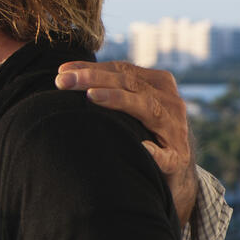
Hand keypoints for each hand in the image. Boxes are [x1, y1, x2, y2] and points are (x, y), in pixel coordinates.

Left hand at [56, 60, 196, 225]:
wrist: (176, 171)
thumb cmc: (144, 131)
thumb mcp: (129, 105)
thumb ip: (106, 87)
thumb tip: (63, 73)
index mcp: (158, 85)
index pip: (122, 70)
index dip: (92, 68)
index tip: (61, 71)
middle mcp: (169, 103)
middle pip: (130, 84)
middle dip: (94, 79)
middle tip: (63, 81)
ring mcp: (175, 131)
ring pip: (149, 109)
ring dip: (119, 100)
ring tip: (91, 97)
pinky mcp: (177, 159)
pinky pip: (166, 156)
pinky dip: (155, 153)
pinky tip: (143, 148)